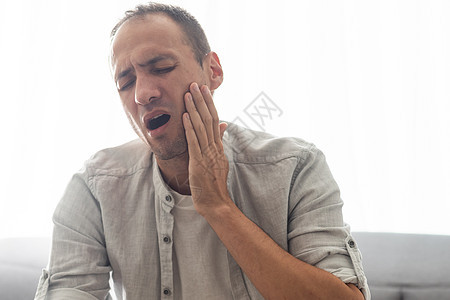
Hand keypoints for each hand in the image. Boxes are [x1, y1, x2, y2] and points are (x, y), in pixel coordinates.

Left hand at [182, 82, 231, 215]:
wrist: (215, 202)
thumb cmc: (214, 183)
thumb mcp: (219, 160)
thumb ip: (219, 141)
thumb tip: (223, 125)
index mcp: (218, 146)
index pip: (215, 120)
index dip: (209, 104)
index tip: (204, 90)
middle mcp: (214, 147)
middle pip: (209, 119)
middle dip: (201, 101)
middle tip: (196, 84)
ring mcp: (207, 154)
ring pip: (201, 127)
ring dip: (194, 109)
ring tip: (188, 94)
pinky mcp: (198, 162)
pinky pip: (194, 142)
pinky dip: (190, 128)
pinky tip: (185, 116)